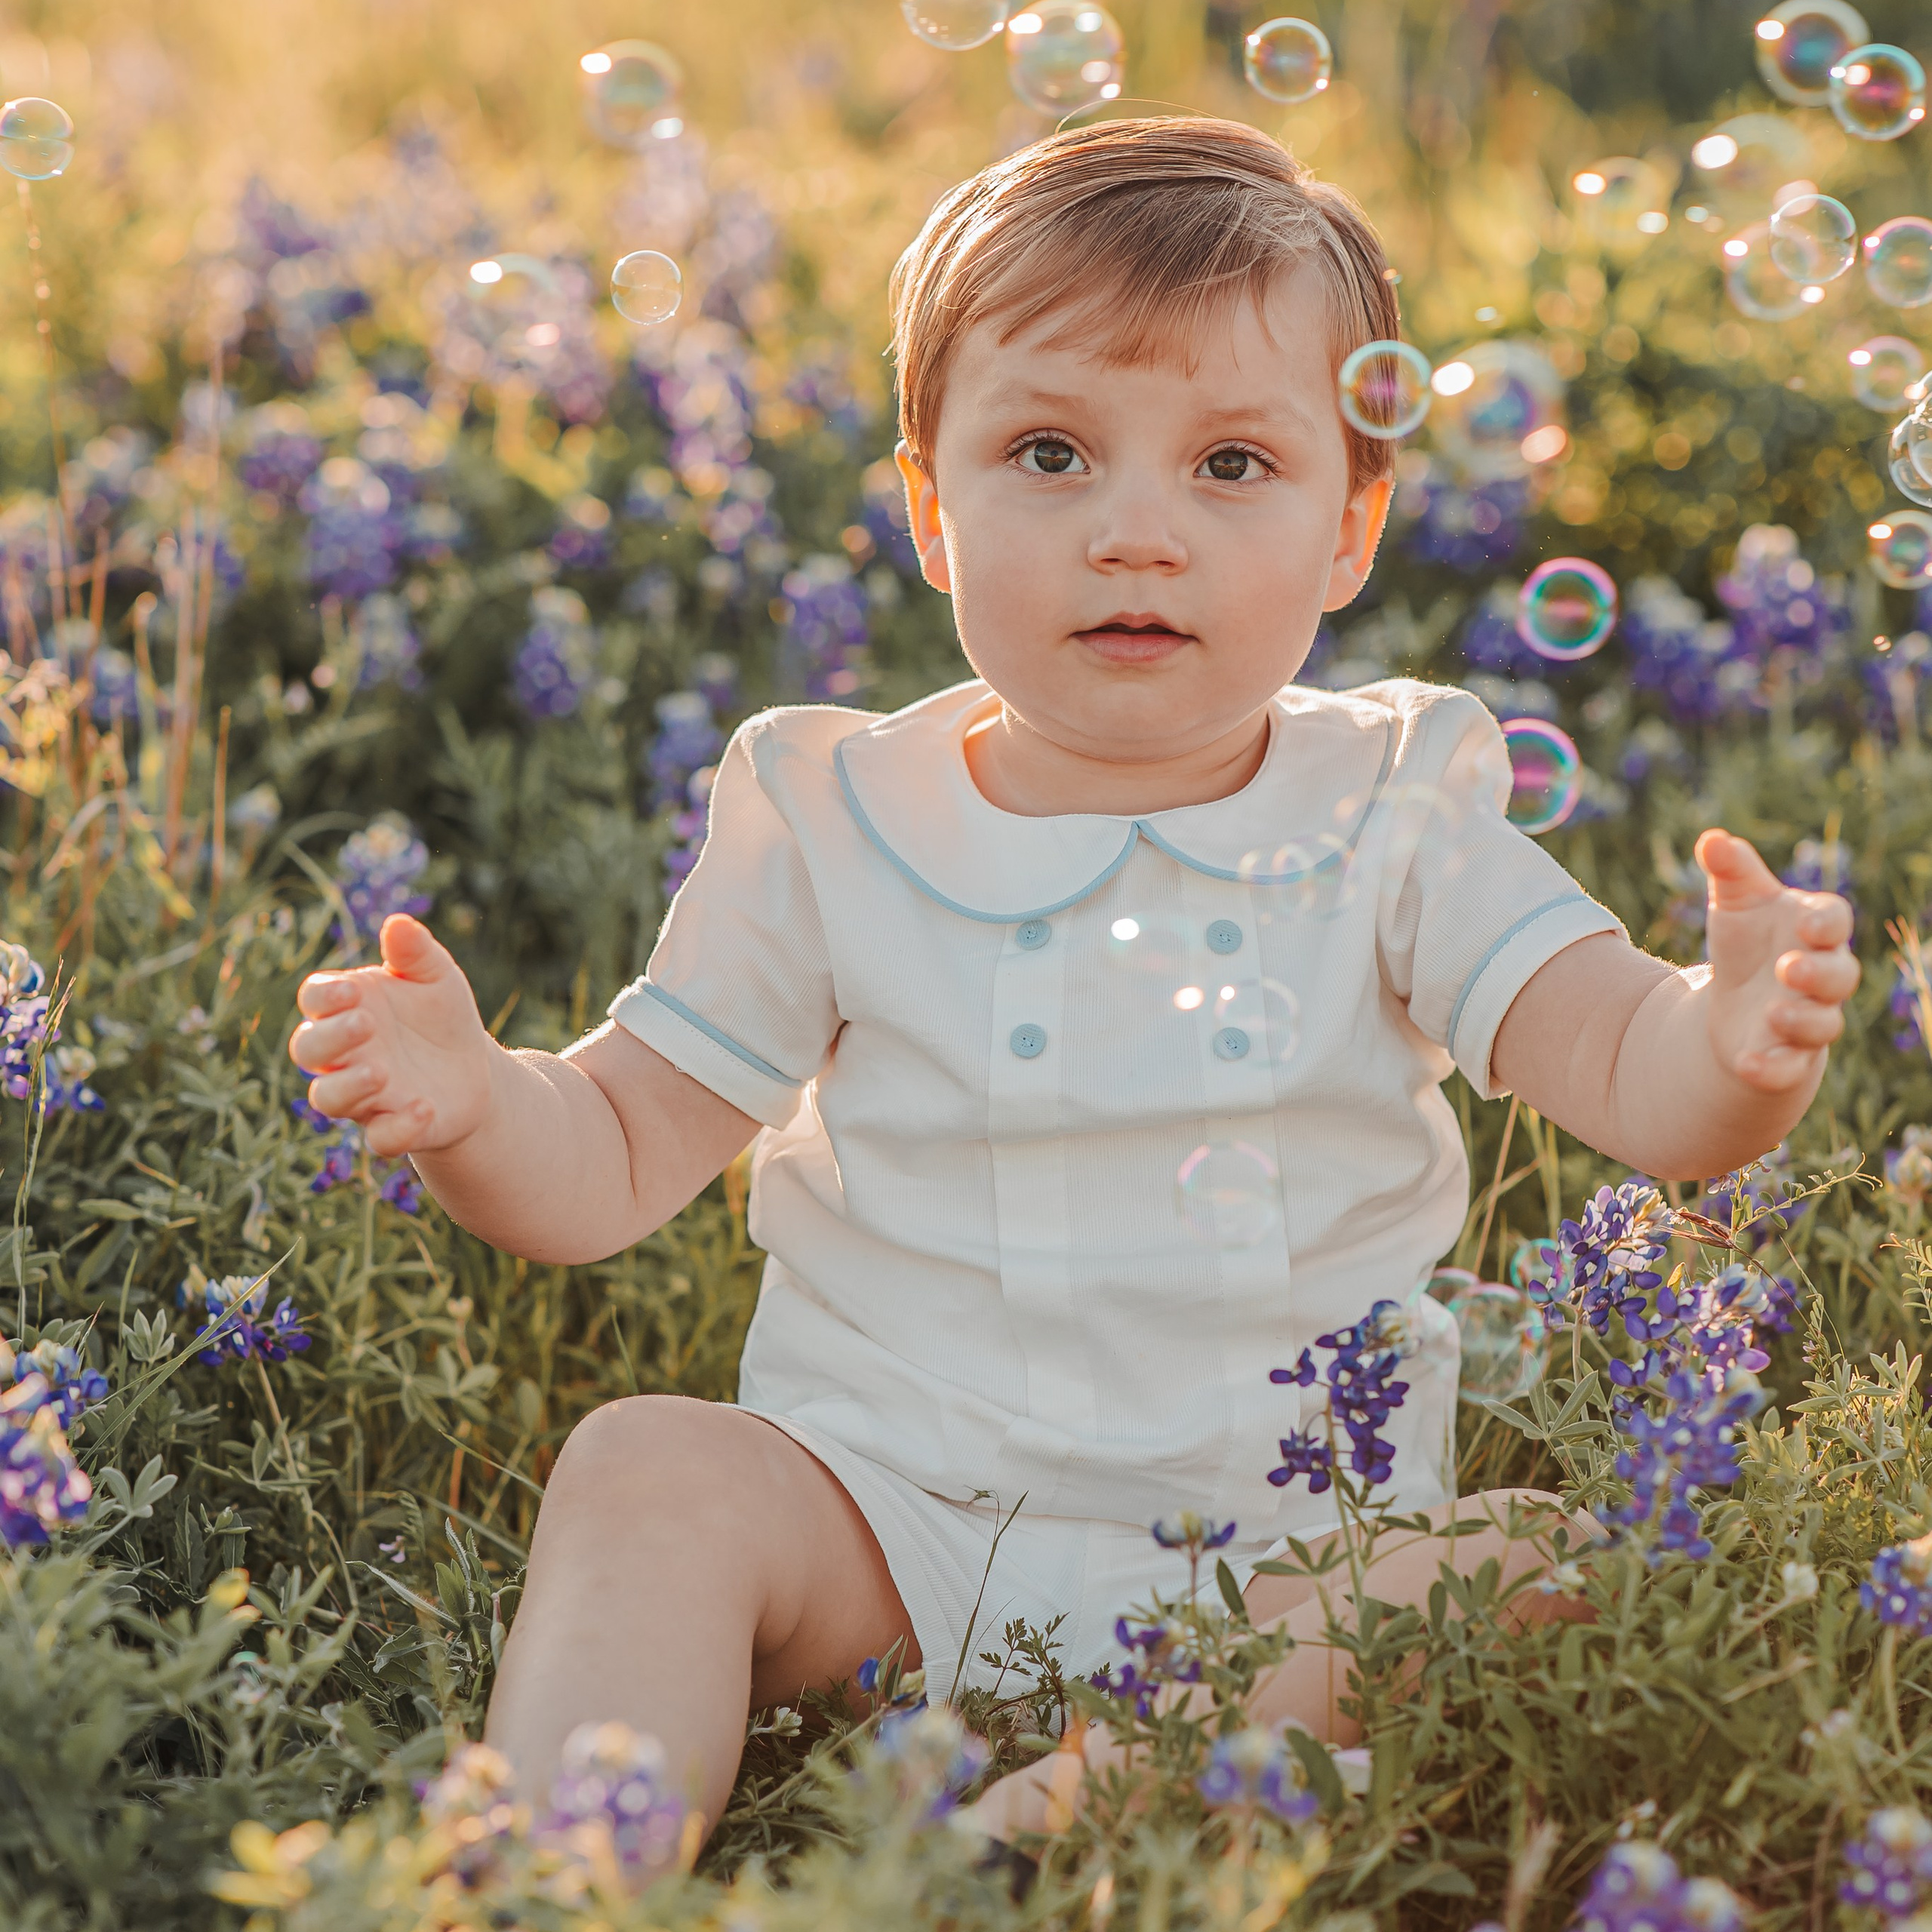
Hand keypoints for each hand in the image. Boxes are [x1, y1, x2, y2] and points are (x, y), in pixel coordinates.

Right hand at [289, 915, 497, 1158]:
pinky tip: (423, 1109)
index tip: (351, 992)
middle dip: (329, 1038)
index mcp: (347, 1008)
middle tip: (366, 1024)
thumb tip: (397, 923)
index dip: (324, 998)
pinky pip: (380, 1137)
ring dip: (349, 1087)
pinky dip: (397, 1128)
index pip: (314, 999)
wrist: (472, 1068)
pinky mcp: (391, 1126)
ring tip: (381, 1072)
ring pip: (328, 1098)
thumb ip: (415, 952)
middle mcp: (344, 1053)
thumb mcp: (436, 977)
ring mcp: (363, 1093)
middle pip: (307, 1049)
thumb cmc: (440, 1015)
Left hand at [1696, 828, 1859, 1094]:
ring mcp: (1806, 1019)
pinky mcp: (1785, 1056)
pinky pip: (1787, 1068)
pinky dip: (1771, 1067)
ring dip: (1802, 1019)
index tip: (1805, 922)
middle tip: (1789, 967)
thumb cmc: (1748, 940)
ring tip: (1774, 1011)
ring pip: (1823, 1025)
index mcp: (1813, 931)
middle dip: (1819, 972)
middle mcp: (1819, 977)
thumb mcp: (1736, 902)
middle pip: (1839, 976)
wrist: (1740, 1001)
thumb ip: (1730, 870)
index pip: (1835, 921)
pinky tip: (1746, 1063)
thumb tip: (1711, 838)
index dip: (1826, 922)